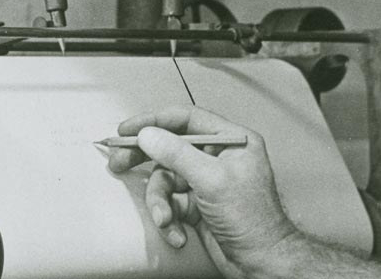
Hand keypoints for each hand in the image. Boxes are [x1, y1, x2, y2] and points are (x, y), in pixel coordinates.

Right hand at [109, 105, 298, 277]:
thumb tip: (149, 135)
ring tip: (165, 218)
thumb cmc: (254, 220)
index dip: (154, 121)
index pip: (186, 119)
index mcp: (231, 141)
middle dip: (145, 160)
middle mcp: (217, 157)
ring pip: (164, 180)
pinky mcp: (195, 203)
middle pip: (169, 147)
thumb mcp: (212, 180)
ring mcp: (204, 181)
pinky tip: (177, 230)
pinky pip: (169, 202)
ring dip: (160, 202)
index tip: (128, 129)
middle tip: (119, 161)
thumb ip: (177, 154)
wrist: (261, 261)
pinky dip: (169, 218)